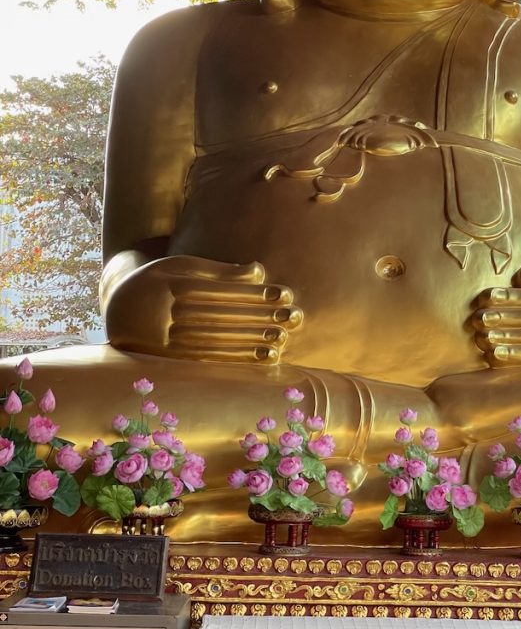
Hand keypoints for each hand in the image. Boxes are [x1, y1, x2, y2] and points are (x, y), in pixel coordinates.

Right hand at [104, 254, 302, 362]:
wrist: (118, 308)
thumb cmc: (160, 281)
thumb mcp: (183, 267)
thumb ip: (220, 271)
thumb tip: (260, 271)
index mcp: (170, 286)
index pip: (221, 292)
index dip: (255, 293)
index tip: (285, 294)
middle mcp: (165, 315)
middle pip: (222, 317)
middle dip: (261, 317)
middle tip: (294, 316)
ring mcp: (164, 342)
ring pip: (216, 341)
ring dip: (253, 340)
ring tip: (283, 337)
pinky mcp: (167, 362)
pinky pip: (208, 361)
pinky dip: (238, 359)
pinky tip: (264, 356)